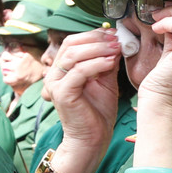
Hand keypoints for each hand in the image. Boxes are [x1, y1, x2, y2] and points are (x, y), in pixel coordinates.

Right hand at [45, 27, 122, 172]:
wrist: (92, 138)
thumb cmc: (97, 112)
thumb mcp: (105, 81)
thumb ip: (107, 62)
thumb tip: (117, 42)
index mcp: (63, 69)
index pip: (74, 42)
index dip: (94, 35)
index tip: (114, 33)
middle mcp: (55, 74)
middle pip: (71, 44)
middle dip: (96, 39)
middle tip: (116, 39)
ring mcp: (56, 83)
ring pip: (74, 55)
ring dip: (98, 49)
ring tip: (116, 48)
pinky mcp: (61, 93)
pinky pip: (79, 72)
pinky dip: (96, 64)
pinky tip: (111, 62)